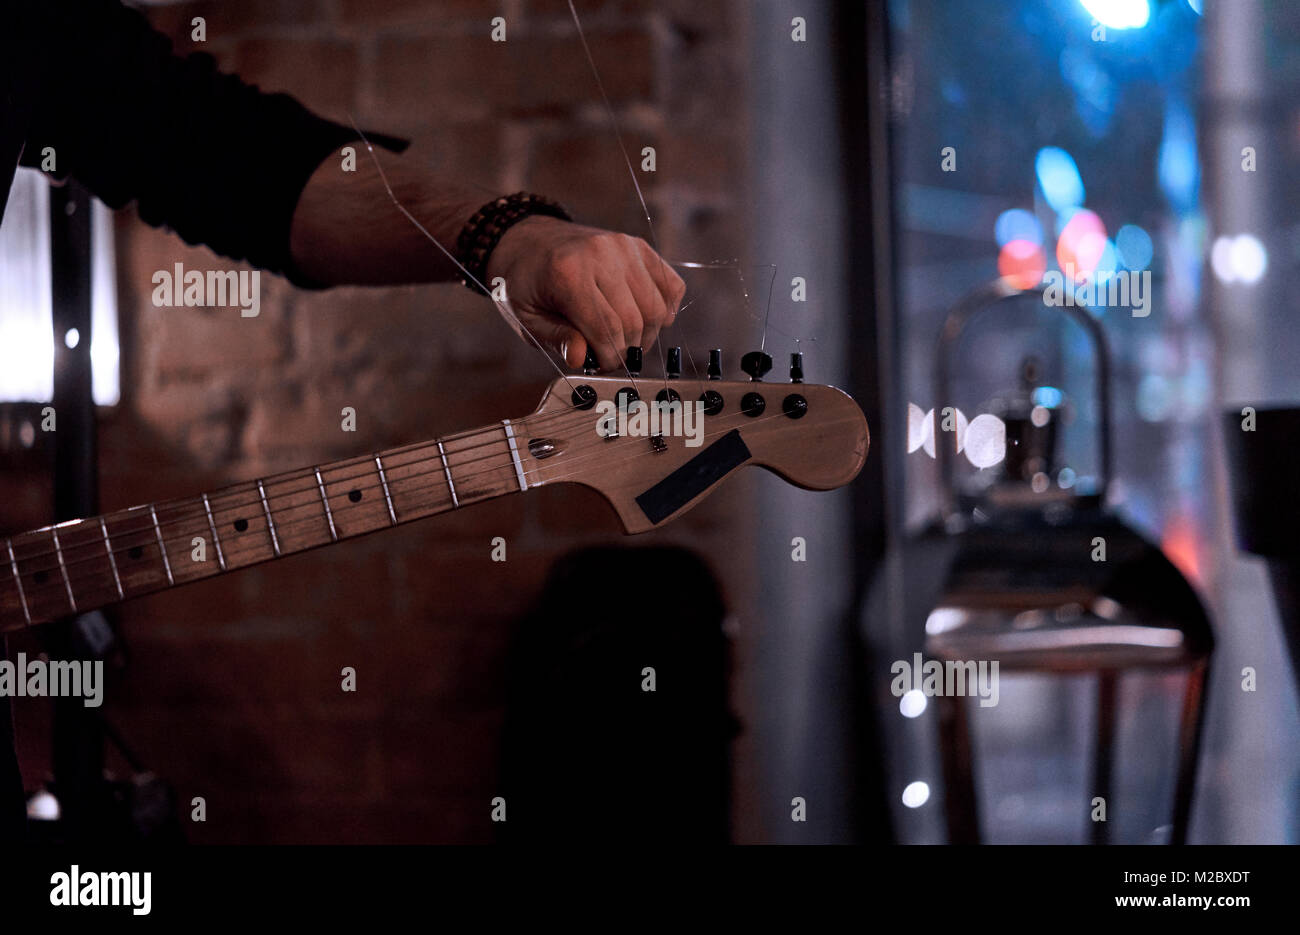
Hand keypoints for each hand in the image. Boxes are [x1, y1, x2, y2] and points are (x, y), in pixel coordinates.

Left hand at [485, 216, 684, 370]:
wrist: (532, 241)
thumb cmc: (528, 283)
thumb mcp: (528, 316)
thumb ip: (556, 338)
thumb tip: (580, 358)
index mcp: (567, 272)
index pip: (606, 329)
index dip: (610, 358)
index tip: (602, 366)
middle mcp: (601, 254)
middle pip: (634, 321)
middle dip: (626, 350)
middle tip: (611, 356)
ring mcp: (624, 247)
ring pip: (656, 308)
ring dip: (646, 334)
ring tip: (626, 340)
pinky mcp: (639, 246)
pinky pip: (671, 285)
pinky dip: (666, 309)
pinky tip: (647, 319)